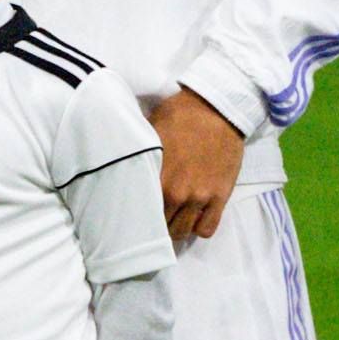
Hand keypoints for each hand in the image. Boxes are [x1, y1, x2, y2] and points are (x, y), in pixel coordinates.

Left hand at [146, 88, 244, 246]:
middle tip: (154, 214)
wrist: (218, 108)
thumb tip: (118, 165)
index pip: (139, 212)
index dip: (135, 214)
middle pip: (160, 226)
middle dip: (155, 223)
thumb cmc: (179, 115)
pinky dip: (198, 227)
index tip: (134, 211)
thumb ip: (138, 156)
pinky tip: (194, 216)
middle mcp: (178, 194)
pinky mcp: (220, 197)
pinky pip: (207, 229)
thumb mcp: (150, 131)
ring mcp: (201, 197)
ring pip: (182, 231)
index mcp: (156, 178)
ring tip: (174, 216)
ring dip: (176, 226)